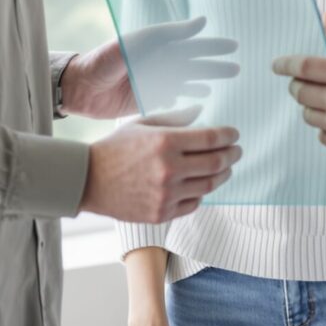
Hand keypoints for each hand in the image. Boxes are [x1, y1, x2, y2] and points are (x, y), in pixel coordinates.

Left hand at [62, 17, 239, 119]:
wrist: (81, 87)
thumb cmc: (106, 60)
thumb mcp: (138, 42)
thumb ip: (170, 34)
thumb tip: (201, 22)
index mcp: (158, 47)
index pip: (191, 45)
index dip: (212, 46)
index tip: (233, 46)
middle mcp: (158, 63)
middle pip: (194, 64)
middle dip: (215, 65)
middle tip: (237, 68)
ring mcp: (154, 82)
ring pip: (188, 80)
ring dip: (206, 79)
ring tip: (225, 80)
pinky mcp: (147, 99)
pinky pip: (174, 97)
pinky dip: (189, 96)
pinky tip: (203, 97)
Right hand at [80, 107, 241, 222]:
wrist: (88, 180)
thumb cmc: (115, 148)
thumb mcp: (142, 125)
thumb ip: (174, 118)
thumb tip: (200, 112)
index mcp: (165, 142)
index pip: (211, 139)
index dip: (228, 136)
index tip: (234, 134)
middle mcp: (169, 169)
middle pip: (216, 163)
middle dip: (232, 155)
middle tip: (236, 151)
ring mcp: (166, 195)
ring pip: (209, 185)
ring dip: (223, 175)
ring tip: (225, 168)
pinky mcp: (162, 213)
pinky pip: (194, 203)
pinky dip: (202, 192)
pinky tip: (202, 183)